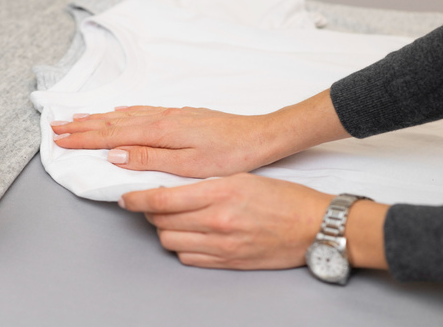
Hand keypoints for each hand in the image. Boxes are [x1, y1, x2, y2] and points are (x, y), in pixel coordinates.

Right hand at [51, 106, 288, 177]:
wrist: (258, 136)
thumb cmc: (227, 154)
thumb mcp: (187, 164)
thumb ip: (149, 158)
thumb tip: (114, 154)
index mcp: (159, 131)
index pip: (111, 135)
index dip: (83, 138)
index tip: (59, 138)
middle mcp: (161, 118)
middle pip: (112, 122)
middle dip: (82, 126)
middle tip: (56, 126)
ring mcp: (170, 114)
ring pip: (124, 115)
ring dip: (98, 118)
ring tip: (77, 118)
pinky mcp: (180, 115)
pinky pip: (141, 111)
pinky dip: (123, 112)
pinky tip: (118, 112)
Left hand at [119, 173, 333, 269]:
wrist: (314, 227)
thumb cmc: (285, 199)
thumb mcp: (243, 178)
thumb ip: (206, 185)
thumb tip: (175, 190)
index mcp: (220, 193)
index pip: (163, 199)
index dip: (138, 199)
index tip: (127, 198)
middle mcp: (217, 221)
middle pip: (161, 222)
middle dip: (150, 213)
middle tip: (152, 205)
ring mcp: (221, 246)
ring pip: (171, 242)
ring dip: (164, 231)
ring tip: (172, 221)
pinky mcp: (227, 263)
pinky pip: (188, 259)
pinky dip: (182, 248)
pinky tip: (189, 237)